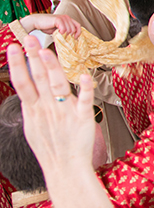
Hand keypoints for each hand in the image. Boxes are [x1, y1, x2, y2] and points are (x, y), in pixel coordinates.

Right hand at [8, 36, 94, 173]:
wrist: (65, 169)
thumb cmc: (51, 147)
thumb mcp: (33, 126)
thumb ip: (32, 106)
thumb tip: (26, 90)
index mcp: (34, 110)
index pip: (23, 83)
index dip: (18, 64)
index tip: (14, 47)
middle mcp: (47, 109)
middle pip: (38, 79)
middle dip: (32, 58)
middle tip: (29, 38)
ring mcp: (64, 113)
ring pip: (57, 86)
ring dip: (52, 68)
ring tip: (46, 51)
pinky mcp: (82, 118)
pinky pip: (84, 101)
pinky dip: (84, 89)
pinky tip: (83, 76)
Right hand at [19, 14, 80, 37]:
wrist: (36, 22)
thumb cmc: (46, 26)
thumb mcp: (58, 29)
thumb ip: (65, 31)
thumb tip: (71, 38)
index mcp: (68, 19)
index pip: (78, 25)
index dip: (78, 32)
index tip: (74, 38)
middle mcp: (67, 17)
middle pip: (73, 29)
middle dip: (69, 35)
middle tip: (62, 38)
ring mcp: (63, 17)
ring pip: (69, 30)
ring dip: (64, 34)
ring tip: (58, 34)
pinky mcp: (58, 19)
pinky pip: (64, 29)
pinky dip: (60, 32)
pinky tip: (56, 32)